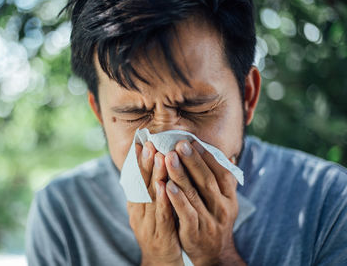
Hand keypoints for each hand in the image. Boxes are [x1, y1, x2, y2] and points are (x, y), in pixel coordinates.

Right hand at [127, 142, 183, 265]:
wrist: (162, 263)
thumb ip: (152, 190)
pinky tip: (165, 186)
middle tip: (149, 143)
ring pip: (150, 197)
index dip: (138, 161)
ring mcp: (148, 225)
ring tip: (159, 157)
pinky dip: (163, 200)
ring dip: (154, 176)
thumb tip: (154, 166)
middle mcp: (139, 213)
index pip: (136, 180)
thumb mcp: (152, 210)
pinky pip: (162, 216)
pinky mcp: (160, 236)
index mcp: (137, 205)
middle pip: (141, 185)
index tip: (140, 142)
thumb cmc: (160, 232)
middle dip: (145, 163)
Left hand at [164, 140, 244, 265]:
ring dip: (180, 175)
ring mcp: (209, 221)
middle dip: (192, 160)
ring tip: (168, 158)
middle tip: (179, 144)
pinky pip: (186, 213)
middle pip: (207, 180)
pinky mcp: (195, 233)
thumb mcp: (225, 201)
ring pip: (194, 194)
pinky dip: (177, 199)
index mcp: (229, 197)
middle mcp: (222, 208)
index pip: (221, 172)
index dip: (207, 156)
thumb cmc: (214, 219)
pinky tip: (166, 185)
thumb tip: (229, 154)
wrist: (213, 254)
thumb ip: (224, 179)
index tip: (192, 141)